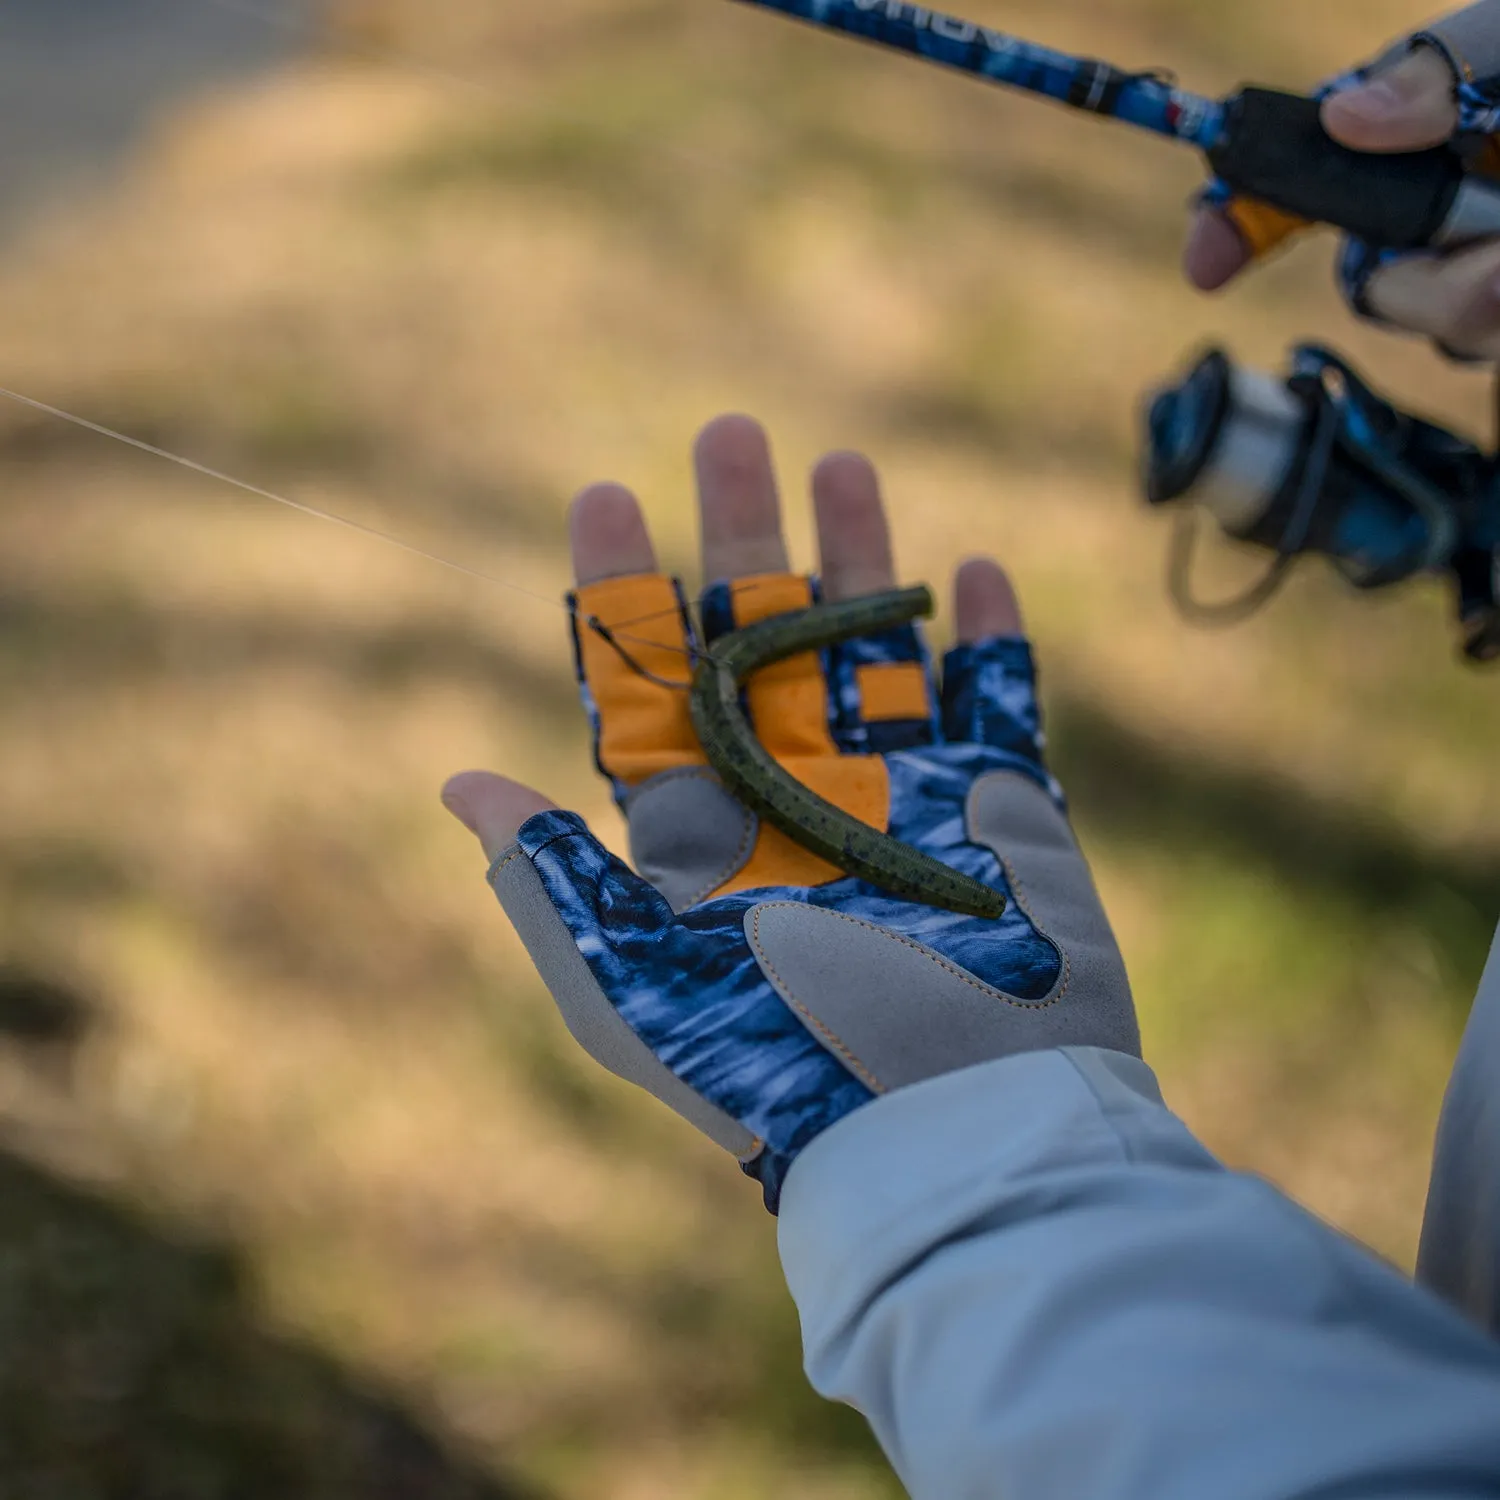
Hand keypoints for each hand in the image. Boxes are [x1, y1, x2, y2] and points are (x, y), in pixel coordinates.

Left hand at [442, 416, 1137, 1210]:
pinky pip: (999, 704)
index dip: (622, 585)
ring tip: (845, 462)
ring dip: (859, 554)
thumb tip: (459, 785)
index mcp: (700, 823)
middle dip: (743, 531)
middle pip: (760, 634)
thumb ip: (548, 877)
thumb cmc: (770, 1059)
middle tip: (732, 431)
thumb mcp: (623, 978)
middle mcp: (792, 790)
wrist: (940, 1124)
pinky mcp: (998, 809)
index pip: (646, 679)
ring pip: (873, 643)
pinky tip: (976, 573)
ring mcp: (900, 792)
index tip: (604, 494)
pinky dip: (992, 641)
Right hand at [1186, 2, 1499, 360]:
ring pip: (1447, 327)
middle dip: (1428, 282)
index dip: (1239, 223)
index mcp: (1428, 141)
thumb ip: (1445, 65)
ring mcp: (1489, 277)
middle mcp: (1452, 218)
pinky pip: (1489, 337)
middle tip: (1497, 263)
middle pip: (1376, 285)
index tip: (1205, 263)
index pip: (1304, 189)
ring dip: (1480, 301)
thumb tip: (1349, 123)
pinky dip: (1498, 309)